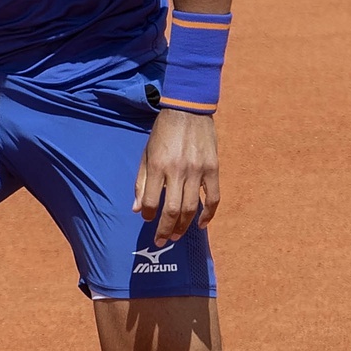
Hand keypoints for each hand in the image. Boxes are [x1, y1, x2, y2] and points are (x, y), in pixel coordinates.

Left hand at [133, 109, 220, 247]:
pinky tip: (202, 224)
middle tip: (161, 241)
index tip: (147, 219)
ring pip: (191, 207)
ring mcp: (198, 171)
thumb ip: (141, 181)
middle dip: (165, 229)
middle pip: (172, 210)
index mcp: (158, 166)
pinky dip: (209, 214)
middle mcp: (178, 171)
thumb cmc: (163, 132)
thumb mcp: (146, 154)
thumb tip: (137, 208)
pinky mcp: (213, 168)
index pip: (152, 201)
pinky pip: (213, 197)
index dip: (148, 215)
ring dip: (183, 225)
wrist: (188, 110)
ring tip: (176, 235)